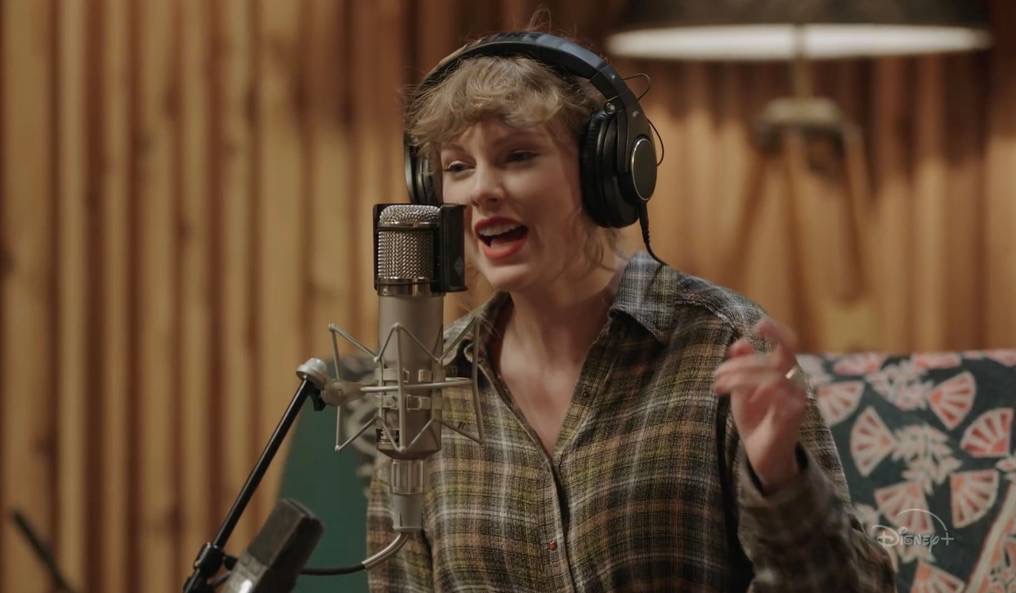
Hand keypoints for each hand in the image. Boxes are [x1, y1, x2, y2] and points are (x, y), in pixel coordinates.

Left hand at [712, 318, 806, 493]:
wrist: (762, 455)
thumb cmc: (755, 417)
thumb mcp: (742, 388)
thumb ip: (742, 365)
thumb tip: (740, 342)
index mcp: (785, 371)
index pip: (789, 344)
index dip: (777, 331)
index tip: (758, 325)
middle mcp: (796, 382)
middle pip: (773, 360)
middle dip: (739, 365)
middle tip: (716, 376)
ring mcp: (797, 399)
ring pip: (773, 377)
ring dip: (740, 378)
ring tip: (719, 387)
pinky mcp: (792, 417)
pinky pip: (778, 397)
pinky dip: (756, 392)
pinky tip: (739, 398)